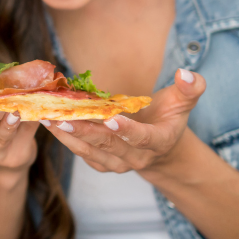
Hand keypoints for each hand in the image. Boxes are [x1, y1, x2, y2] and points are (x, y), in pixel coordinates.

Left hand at [42, 69, 205, 174]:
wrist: (160, 148)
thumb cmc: (169, 118)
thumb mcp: (184, 103)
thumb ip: (190, 89)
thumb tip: (186, 73)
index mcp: (159, 142)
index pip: (143, 138)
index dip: (127, 130)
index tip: (110, 119)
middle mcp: (137, 158)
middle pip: (109, 145)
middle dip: (85, 131)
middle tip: (63, 116)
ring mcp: (118, 164)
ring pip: (91, 151)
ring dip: (68, 135)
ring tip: (48, 118)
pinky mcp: (102, 165)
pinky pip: (82, 153)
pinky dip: (66, 139)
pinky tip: (50, 124)